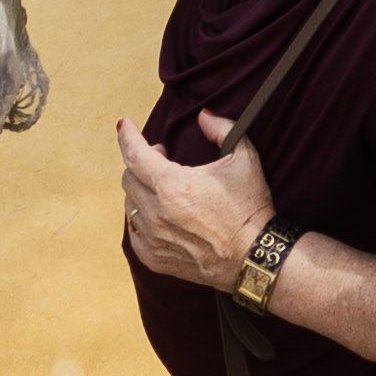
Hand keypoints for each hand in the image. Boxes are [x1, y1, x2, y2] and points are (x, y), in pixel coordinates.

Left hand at [118, 111, 273, 291]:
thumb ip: (222, 129)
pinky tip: (159, 213)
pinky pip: (134, 231)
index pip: (135, 154)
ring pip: (130, 204)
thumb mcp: (244, 158)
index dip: (127, 136)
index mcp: (173, 185)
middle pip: (129, 177)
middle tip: (161, 157)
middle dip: (140, 161)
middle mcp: (156, 212)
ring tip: (163, 186)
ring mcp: (152, 237)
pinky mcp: (153, 258)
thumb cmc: (248, 208)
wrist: (252, 256)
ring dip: (141, 189)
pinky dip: (142, 217)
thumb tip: (203, 117)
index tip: (123, 125)